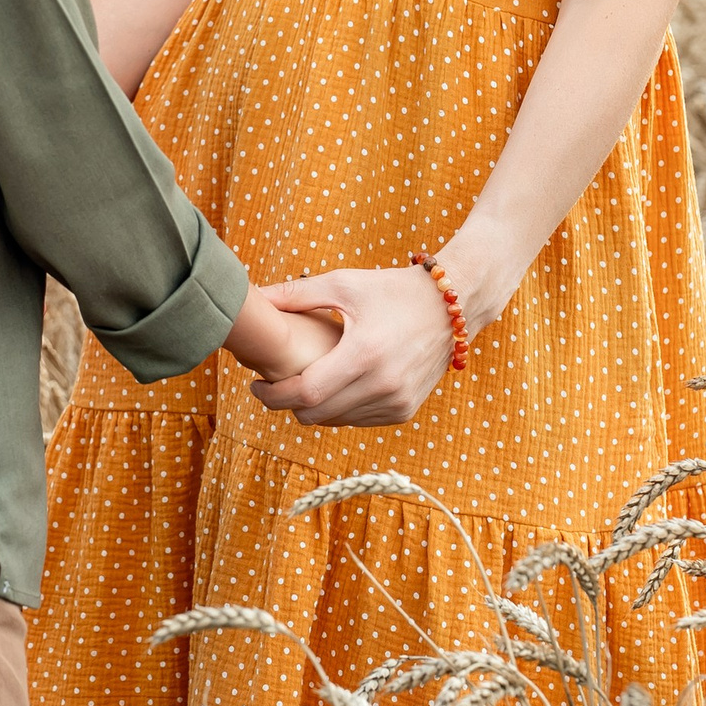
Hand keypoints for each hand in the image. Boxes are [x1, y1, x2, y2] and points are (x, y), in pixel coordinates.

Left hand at [246, 265, 454, 426]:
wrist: (452, 305)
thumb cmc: (393, 290)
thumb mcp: (345, 284)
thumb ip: (296, 293)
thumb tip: (254, 296)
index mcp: (364, 354)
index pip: (306, 393)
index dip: (274, 395)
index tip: (256, 385)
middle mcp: (383, 384)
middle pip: (316, 414)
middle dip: (287, 404)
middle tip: (274, 384)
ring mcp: (397, 401)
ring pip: (335, 421)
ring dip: (314, 408)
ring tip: (304, 381)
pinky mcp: (405, 410)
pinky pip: (358, 420)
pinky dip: (340, 409)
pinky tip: (334, 386)